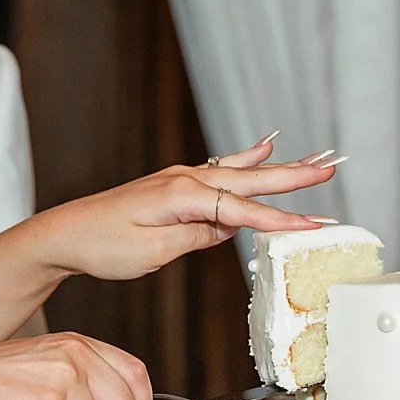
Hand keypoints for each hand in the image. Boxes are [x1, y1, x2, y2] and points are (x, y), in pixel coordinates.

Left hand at [32, 136, 338, 284]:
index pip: (240, 210)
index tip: (312, 226)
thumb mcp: (151, 251)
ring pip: (242, 172)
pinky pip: (223, 170)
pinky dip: (248, 159)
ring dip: (280, 168)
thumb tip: (230, 227)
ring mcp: (182, 178)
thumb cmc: (103, 245)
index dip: (279, 220)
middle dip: (293, 177)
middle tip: (332, 168)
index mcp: (181, 195)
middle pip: (249, 180)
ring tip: (317, 159)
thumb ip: (195, 236)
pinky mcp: (179, 186)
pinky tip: (267, 147)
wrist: (67, 233)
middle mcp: (185, 179)